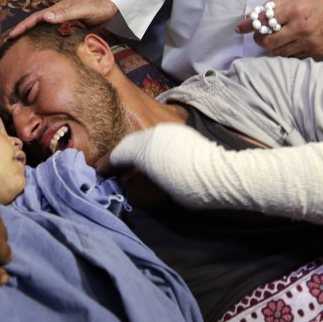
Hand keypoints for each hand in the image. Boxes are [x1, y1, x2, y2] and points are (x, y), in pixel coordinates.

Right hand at [7, 0, 118, 37]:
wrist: (112, 4)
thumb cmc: (98, 6)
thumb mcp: (82, 9)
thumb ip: (65, 12)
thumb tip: (46, 17)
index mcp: (58, 11)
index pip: (35, 19)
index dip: (23, 27)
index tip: (12, 36)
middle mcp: (58, 15)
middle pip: (36, 24)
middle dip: (22, 32)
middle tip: (10, 44)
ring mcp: (65, 21)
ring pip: (44, 30)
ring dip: (33, 37)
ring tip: (23, 48)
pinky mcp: (71, 27)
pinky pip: (55, 35)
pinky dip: (47, 41)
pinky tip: (46, 50)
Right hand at [108, 124, 235, 209]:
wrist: (221, 175)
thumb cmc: (187, 188)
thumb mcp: (154, 194)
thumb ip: (134, 187)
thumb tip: (124, 184)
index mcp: (141, 147)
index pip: (116, 155)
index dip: (107, 165)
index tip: (101, 173)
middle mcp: (150, 132)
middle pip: (128, 143)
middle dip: (120, 156)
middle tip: (116, 169)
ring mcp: (165, 128)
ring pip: (143, 137)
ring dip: (136, 149)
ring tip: (135, 164)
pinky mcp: (179, 128)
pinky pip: (157, 135)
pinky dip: (150, 145)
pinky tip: (154, 156)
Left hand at [235, 0, 322, 58]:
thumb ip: (273, 5)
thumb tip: (252, 16)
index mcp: (295, 10)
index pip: (264, 21)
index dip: (250, 25)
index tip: (240, 28)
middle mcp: (301, 29)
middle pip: (269, 43)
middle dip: (261, 39)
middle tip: (261, 35)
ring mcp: (310, 43)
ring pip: (280, 52)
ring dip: (275, 45)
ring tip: (279, 36)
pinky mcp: (316, 52)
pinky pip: (294, 56)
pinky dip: (288, 50)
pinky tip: (291, 41)